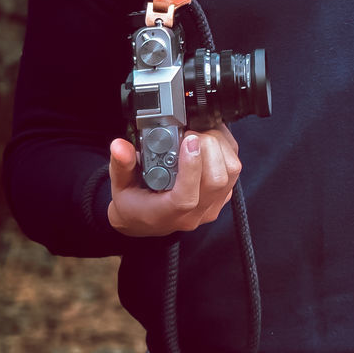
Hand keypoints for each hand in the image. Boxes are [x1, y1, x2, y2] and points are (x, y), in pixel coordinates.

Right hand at [107, 126, 240, 236]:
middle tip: (191, 132)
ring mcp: (211, 206)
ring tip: (200, 134)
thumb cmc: (134, 204)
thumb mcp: (120, 186)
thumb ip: (121, 165)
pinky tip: (211, 139)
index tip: (188, 140)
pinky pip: (234, 169)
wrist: (145, 220)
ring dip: (220, 146)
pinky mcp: (222, 196)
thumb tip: (119, 146)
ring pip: (231, 172)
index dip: (192, 167)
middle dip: (208, 148)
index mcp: (167, 213)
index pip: (187, 197)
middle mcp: (194, 213)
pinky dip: (227, 149)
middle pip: (216, 180)